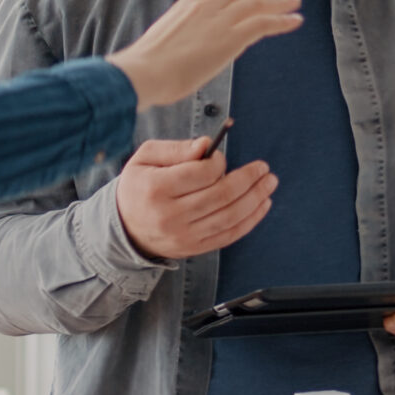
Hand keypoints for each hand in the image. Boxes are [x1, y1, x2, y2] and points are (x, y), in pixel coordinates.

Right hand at [109, 0, 303, 105]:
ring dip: (280, 0)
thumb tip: (193, 42)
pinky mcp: (230, 38)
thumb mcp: (167, 36)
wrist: (144, 72)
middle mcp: (207, 5)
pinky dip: (282, 20)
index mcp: (188, 2)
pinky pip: (263, 23)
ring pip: (258, 2)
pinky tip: (294, 21)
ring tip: (295, 0)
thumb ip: (185, 32)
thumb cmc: (148, 63)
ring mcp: (219, 20)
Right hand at [116, 135, 276, 259]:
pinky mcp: (195, 248)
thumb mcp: (146, 158)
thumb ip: (176, 149)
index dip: (218, 163)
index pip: (199, 174)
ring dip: (255, 199)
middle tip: (263, 168)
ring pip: (229, 217)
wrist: (125, 228)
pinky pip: (229, 235)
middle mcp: (170, 216)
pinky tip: (262, 204)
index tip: (221, 158)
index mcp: (156, 189)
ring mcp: (184, 236)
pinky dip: (250, 220)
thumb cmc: (140, 186)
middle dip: (247, 180)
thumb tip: (206, 145)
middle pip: (220, 196)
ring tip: (269, 183)